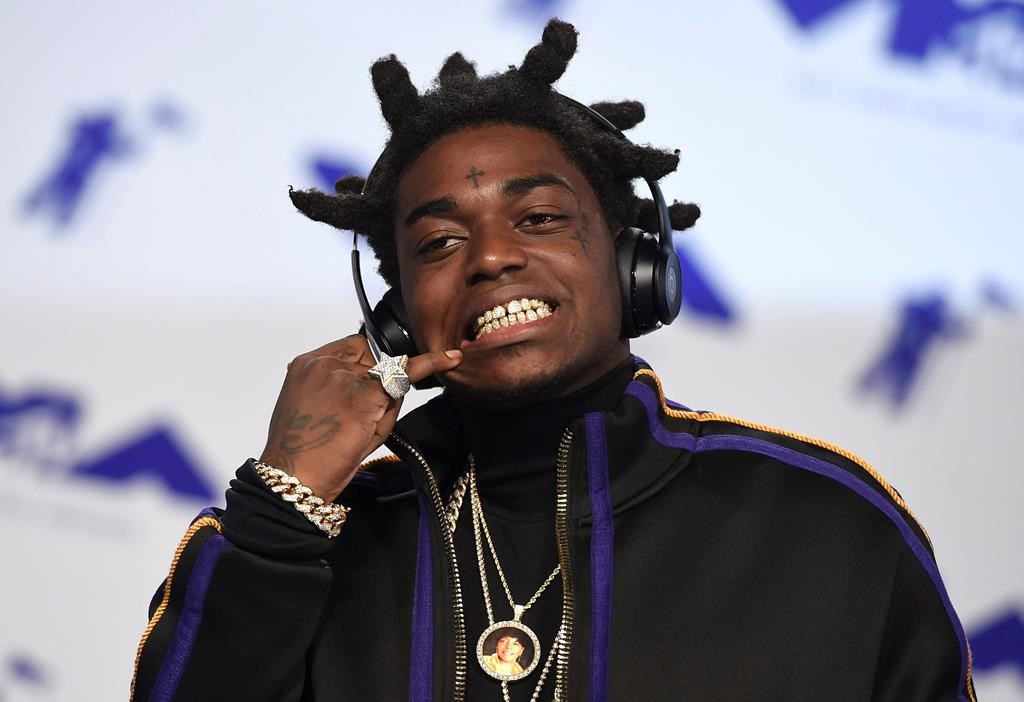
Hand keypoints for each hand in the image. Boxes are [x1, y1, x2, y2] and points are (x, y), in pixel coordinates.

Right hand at [259, 334, 461, 502]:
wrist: (296, 478)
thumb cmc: (306, 452)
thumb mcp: (322, 410)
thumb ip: (349, 387)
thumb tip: (388, 378)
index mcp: (306, 365)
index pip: (350, 346)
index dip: (368, 360)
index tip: (378, 372)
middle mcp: (324, 362)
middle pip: (370, 354)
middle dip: (376, 375)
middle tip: (364, 413)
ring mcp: (344, 375)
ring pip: (386, 371)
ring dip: (386, 394)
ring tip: (362, 428)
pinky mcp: (365, 393)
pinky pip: (406, 372)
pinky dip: (430, 364)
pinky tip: (449, 359)